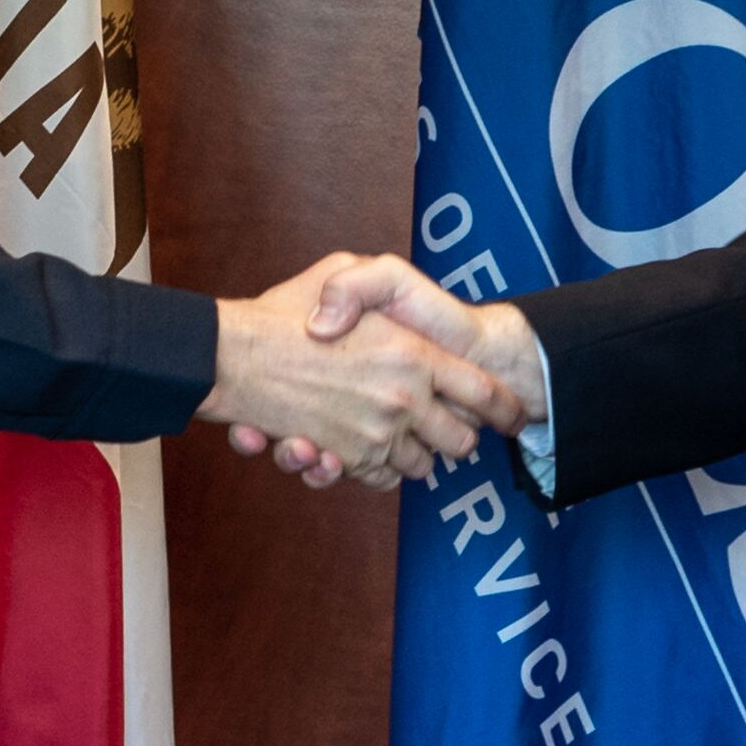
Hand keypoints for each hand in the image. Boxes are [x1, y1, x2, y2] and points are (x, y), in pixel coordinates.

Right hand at [199, 254, 528, 490]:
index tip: (515, 415)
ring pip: (422, 466)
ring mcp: (375, 435)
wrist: (230, 356)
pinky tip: (362, 444)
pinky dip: (377, 470)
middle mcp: (402, 399)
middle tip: (449, 425)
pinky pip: (380, 478)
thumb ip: (376, 285)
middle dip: (458, 438)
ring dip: (416, 455)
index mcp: (413, 353)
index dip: (502, 405)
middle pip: (460, 443)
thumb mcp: (342, 267)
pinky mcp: (346, 460)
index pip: (482, 390)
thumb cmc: (286, 308)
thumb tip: (395, 325)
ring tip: (398, 431)